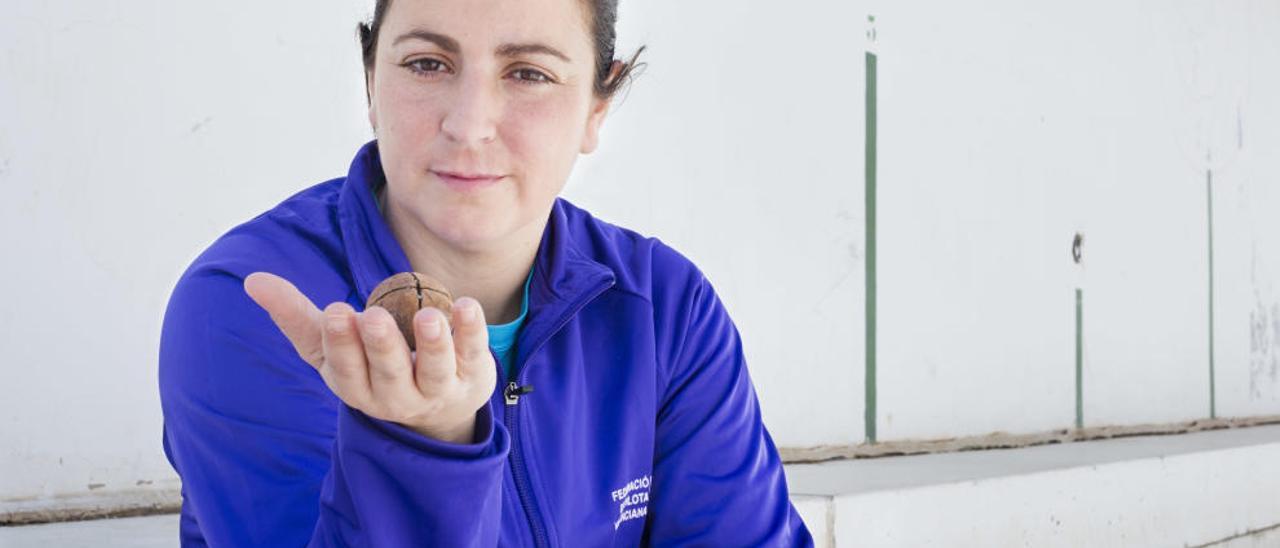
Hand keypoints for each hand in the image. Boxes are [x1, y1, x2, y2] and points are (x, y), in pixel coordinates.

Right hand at [242, 271, 495, 443]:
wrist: (436, 409)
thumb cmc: (371, 367)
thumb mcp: (331, 349)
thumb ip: (296, 316)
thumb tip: (252, 280)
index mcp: (356, 386)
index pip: (346, 369)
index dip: (342, 343)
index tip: (336, 312)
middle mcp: (396, 395)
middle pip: (387, 372)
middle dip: (380, 346)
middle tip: (372, 317)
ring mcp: (436, 390)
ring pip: (433, 370)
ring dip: (432, 343)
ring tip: (430, 316)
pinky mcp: (471, 377)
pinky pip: (472, 354)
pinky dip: (471, 331)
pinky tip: (467, 305)